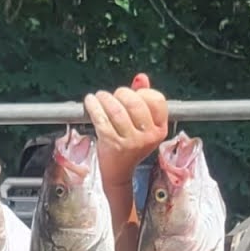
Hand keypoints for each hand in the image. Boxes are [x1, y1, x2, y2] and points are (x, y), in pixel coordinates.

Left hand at [85, 73, 168, 190]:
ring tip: (99, 97)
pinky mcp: (113, 145)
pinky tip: (90, 101)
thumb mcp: (141, 126)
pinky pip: (102, 120)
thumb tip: (141, 77)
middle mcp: (148, 137)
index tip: (131, 94)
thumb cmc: (129, 145)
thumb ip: (143, 100)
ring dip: (105, 98)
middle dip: (121, 93)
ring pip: (117, 110)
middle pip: (135, 103)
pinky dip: (94, 106)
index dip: (143, 92)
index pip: (157, 100)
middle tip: (111, 95)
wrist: (118, 173)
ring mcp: (131, 142)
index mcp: (159, 130)